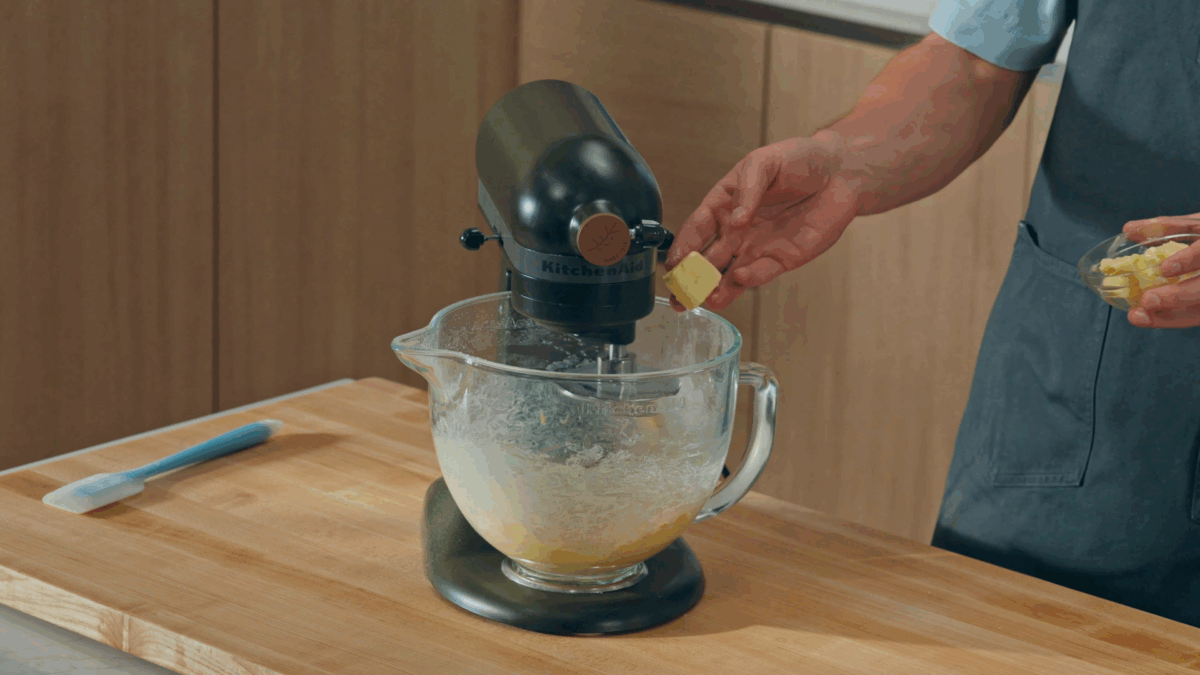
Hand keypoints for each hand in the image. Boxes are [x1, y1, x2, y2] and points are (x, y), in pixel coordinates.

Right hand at [663, 135, 866, 311]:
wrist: (841, 173)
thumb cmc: (799, 160)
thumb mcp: (765, 162)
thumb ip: (747, 188)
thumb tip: (736, 219)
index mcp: (725, 204)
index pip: (697, 228)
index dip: (683, 245)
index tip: (672, 262)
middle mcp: (736, 230)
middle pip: (706, 259)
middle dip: (690, 279)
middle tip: (677, 296)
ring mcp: (757, 247)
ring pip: (729, 274)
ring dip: (715, 289)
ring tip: (702, 301)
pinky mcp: (782, 259)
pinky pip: (761, 273)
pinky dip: (749, 279)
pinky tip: (738, 279)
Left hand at [1122, 214, 1199, 327]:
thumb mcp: (1198, 224)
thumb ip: (1168, 227)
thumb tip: (1129, 229)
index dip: (1189, 260)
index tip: (1165, 268)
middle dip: (1179, 297)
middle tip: (1148, 300)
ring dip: (1170, 317)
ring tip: (1138, 316)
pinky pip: (1196, 316)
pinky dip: (1173, 318)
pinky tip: (1149, 317)